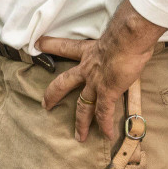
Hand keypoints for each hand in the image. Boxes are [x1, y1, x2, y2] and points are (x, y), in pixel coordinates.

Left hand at [37, 0, 167, 142]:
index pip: (65, 47)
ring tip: (78, 137)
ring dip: (81, 123)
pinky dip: (106, 125)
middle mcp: (88, 69)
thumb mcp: (117, 34)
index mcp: (88, 52)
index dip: (51, 45)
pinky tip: (108, 136)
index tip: (37, 44)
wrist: (129, 38)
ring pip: (83, 106)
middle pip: (64, 83)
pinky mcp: (107, 92)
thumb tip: (130, 32)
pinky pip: (104, 113)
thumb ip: (118, 38)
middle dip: (53, 95)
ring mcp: (96, 82)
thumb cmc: (126, 31)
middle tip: (45, 105)